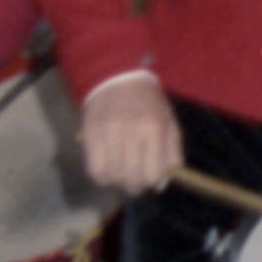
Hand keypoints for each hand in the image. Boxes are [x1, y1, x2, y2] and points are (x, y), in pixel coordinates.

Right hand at [81, 68, 177, 195]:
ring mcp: (108, 132)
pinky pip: (94, 170)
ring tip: (119, 172)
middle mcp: (131, 131)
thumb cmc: (148, 102)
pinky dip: (101, 176)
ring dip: (118, 180)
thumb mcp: (169, 122)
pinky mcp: (90, 133)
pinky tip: (106, 169)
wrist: (116, 76)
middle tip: (134, 179)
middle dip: (135, 185)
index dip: (152, 181)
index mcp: (154, 129)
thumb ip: (172, 154)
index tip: (149, 176)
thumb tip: (160, 185)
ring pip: (113, 177)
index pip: (153, 174)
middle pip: (132, 179)